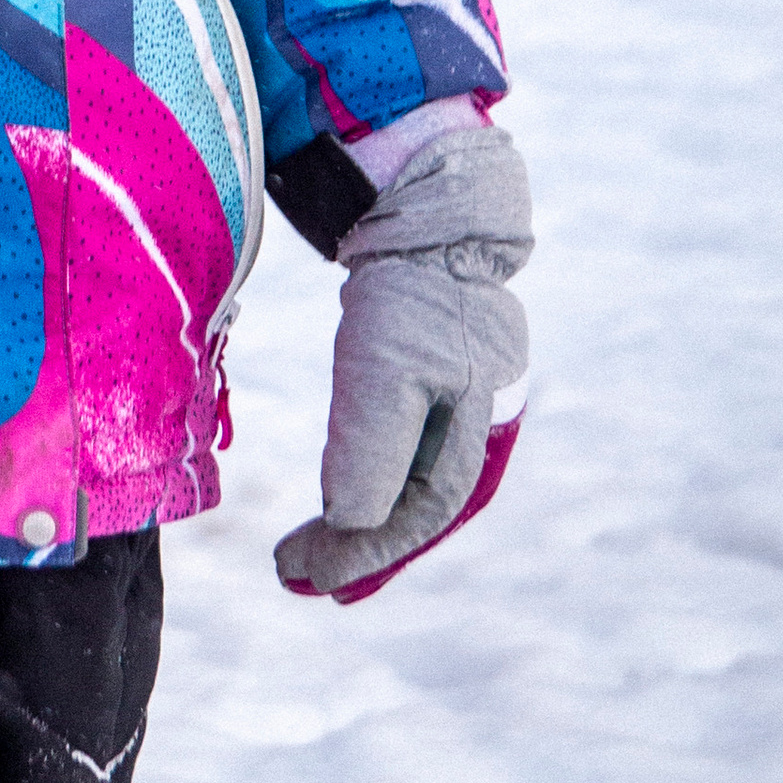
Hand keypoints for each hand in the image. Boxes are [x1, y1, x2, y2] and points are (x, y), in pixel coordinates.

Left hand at [276, 125, 530, 604]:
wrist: (421, 201)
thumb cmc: (404, 291)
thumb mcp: (383, 370)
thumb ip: (372, 449)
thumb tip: (351, 525)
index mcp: (476, 426)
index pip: (420, 510)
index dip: (368, 552)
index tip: (308, 577)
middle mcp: (477, 413)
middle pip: (421, 503)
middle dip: (368, 548)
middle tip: (306, 580)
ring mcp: (456, 384)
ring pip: (413, 474)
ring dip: (367, 520)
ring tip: (318, 555)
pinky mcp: (427, 357)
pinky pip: (403, 437)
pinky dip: (372, 473)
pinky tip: (348, 491)